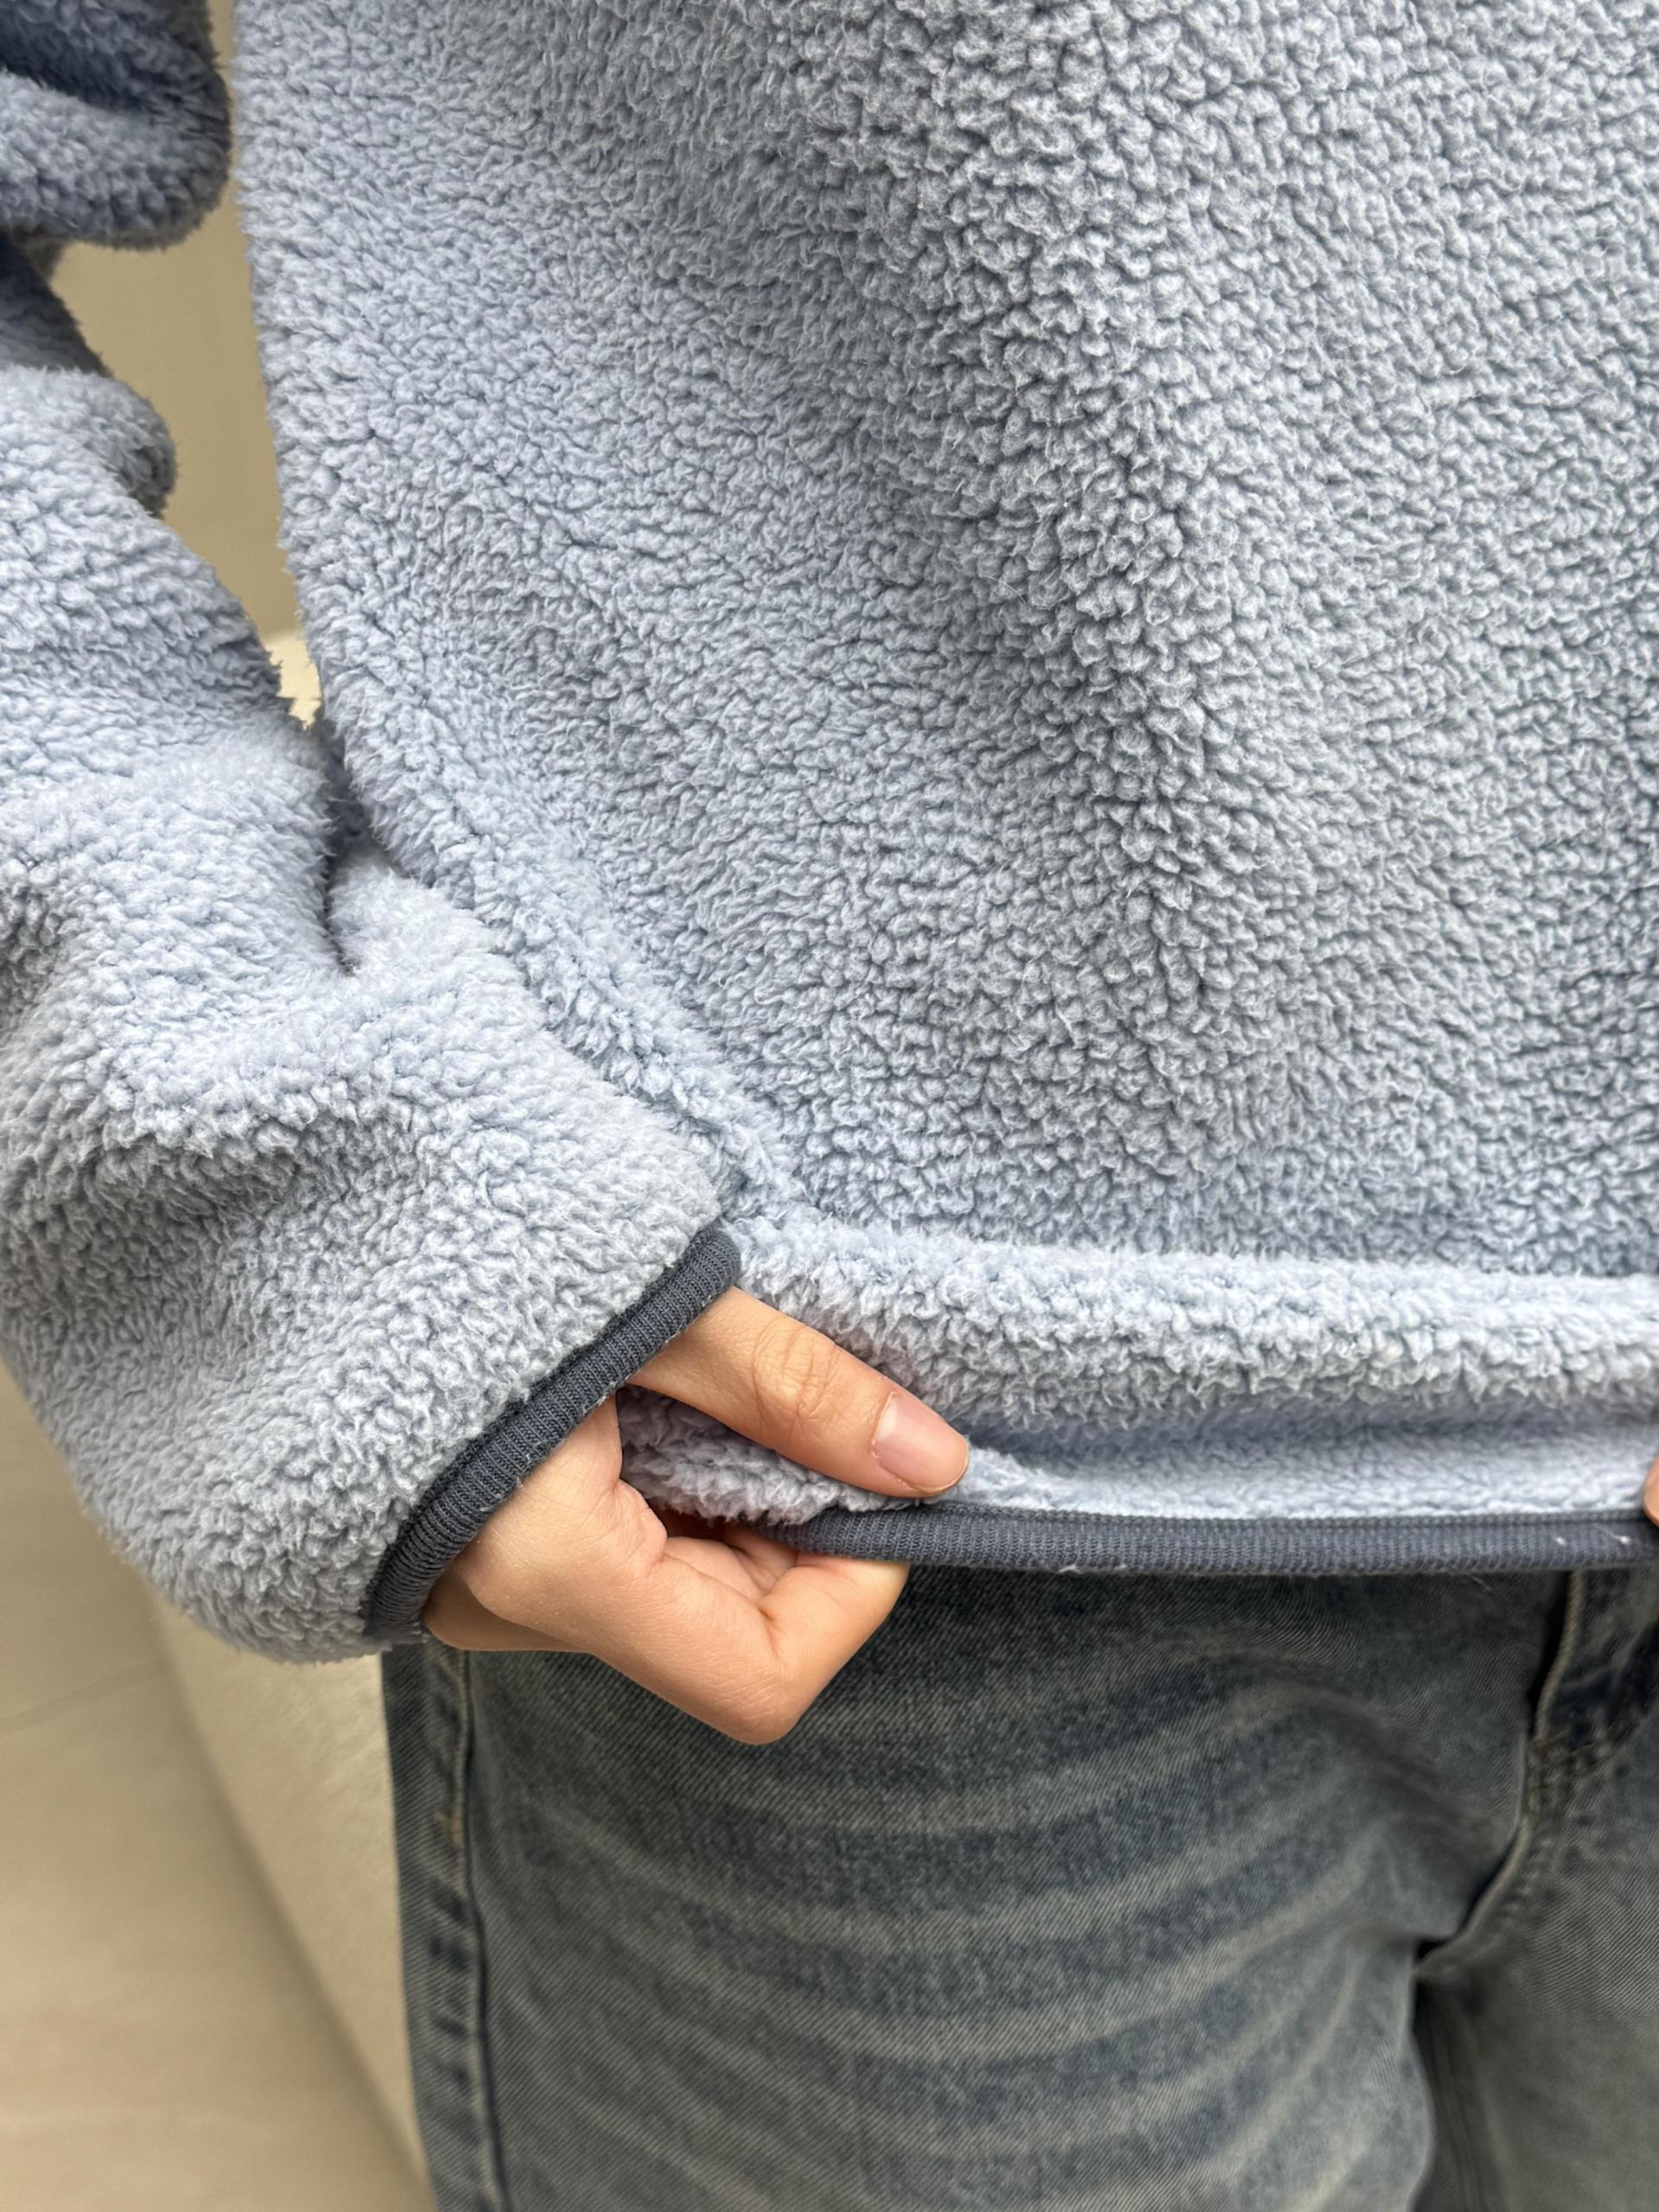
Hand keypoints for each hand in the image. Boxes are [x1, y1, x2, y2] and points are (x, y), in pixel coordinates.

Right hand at [422, 1288, 968, 1740]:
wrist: (307, 1207)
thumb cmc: (470, 1246)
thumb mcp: (656, 1301)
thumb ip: (794, 1388)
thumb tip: (934, 1464)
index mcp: (551, 1567)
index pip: (760, 1680)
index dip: (851, 1593)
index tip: (870, 1477)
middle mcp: (510, 1612)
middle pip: (727, 1639)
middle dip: (800, 1533)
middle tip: (789, 1405)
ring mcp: (483, 1591)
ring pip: (680, 1599)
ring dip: (737, 1505)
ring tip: (702, 1387)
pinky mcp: (476, 1549)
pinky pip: (620, 1559)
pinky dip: (674, 1491)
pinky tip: (649, 1399)